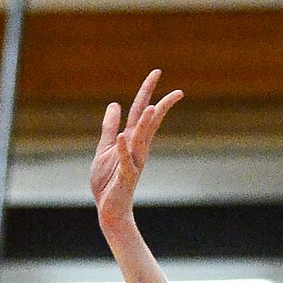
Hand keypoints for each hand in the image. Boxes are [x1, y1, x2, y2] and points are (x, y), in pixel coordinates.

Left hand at [91, 70, 181, 239]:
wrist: (109, 210)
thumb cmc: (108, 181)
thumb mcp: (105, 148)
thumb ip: (109, 127)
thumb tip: (114, 104)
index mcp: (131, 140)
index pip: (140, 111)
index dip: (147, 91)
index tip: (157, 72)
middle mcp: (136, 149)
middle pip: (148, 123)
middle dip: (160, 106)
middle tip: (178, 91)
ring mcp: (132, 163)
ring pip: (141, 140)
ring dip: (145, 125)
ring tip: (151, 108)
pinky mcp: (124, 177)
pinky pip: (124, 162)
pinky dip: (123, 150)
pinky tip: (122, 138)